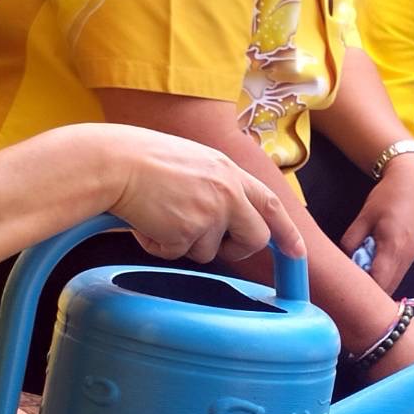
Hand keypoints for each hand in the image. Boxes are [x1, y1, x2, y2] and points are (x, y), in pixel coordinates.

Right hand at [105, 126, 304, 264]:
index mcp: (229, 171)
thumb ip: (217, 186)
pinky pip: (177, 254)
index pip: (270, 204)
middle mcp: (227, 193)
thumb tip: (226, 217)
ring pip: (209, 252)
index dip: (286, 230)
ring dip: (183, 243)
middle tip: (211, 243)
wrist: (115, 162)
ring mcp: (210, 214)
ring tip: (159, 214)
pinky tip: (146, 221)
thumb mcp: (194, 163)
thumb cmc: (143, 159)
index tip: (297, 252)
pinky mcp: (188, 232)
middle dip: (237, 250)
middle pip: (255, 238)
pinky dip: (159, 245)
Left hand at [339, 155, 413, 293]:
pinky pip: (398, 272)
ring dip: (378, 282)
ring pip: (394, 282)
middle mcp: (406, 256)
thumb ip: (351, 241)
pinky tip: (371, 264)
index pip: (379, 284)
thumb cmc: (387, 197)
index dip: (363, 291)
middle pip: (388, 288)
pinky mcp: (413, 253)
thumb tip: (342, 261)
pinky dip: (385, 274)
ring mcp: (412, 256)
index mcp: (393, 247)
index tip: (347, 288)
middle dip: (370, 290)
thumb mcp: (364, 216)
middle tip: (350, 283)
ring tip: (360, 272)